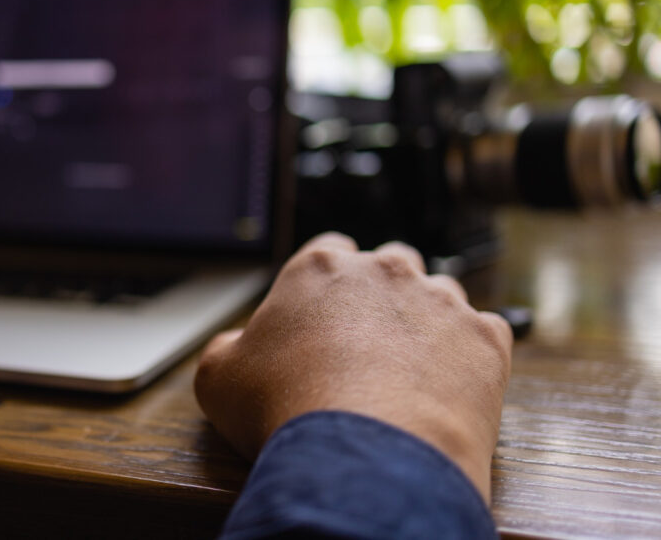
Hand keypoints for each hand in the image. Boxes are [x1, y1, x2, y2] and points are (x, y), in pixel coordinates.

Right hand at [194, 233, 511, 502]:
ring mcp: (441, 301)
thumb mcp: (219, 377)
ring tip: (409, 372)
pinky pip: (484, 334)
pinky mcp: (486, 339)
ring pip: (441, 294)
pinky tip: (446, 388)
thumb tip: (238, 348)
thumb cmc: (288, 410)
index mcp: (318, 268)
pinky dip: (469, 356)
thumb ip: (227, 347)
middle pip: (389, 264)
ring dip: (427, 322)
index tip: (322, 314)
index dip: (324, 283)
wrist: (366, 456)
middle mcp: (384, 271)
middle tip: (365, 345)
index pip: (328, 250)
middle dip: (380, 295)